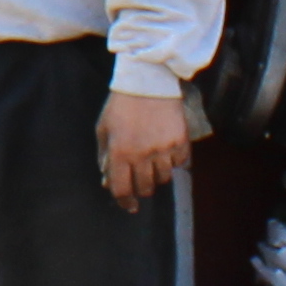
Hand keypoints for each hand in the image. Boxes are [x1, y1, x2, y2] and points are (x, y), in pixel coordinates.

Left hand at [98, 90, 193, 209]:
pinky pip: (181, 164)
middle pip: (146, 188)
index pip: (122, 189)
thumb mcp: (104, 129)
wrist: (148, 80)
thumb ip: (104, 157)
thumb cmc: (121, 105)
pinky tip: (168, 152)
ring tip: (154, 161)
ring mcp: (164, 149)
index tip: (129, 205)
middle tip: (141, 179)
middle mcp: (142, 154)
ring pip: (164, 178)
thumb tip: (107, 181)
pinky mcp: (181, 141)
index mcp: (119, 152)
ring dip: (158, 175)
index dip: (125, 202)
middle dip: (142, 188)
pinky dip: (175, 163)